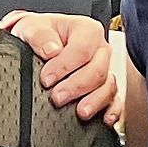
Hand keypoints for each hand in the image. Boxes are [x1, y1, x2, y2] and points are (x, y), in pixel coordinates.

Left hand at [0, 12, 118, 123]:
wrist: (38, 47)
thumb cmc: (39, 36)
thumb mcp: (31, 28)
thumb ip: (39, 36)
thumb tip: (51, 50)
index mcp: (86, 30)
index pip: (82, 49)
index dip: (65, 66)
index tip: (47, 78)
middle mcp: (99, 50)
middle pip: (98, 70)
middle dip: (77, 86)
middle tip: (57, 97)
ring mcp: (105, 70)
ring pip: (108, 86)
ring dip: (95, 101)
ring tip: (80, 112)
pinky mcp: (104, 89)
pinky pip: (116, 100)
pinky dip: (113, 110)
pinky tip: (105, 118)